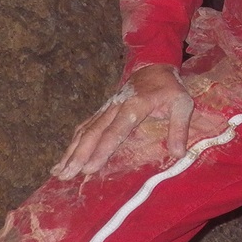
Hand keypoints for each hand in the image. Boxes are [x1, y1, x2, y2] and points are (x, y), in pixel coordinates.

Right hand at [51, 64, 193, 178]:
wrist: (153, 67)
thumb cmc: (169, 88)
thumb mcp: (182, 103)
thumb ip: (179, 127)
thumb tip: (179, 154)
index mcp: (135, 105)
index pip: (116, 129)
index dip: (102, 149)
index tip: (90, 167)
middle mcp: (115, 107)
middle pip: (94, 132)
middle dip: (79, 155)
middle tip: (67, 175)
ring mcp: (106, 108)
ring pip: (85, 130)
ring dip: (71, 151)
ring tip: (58, 171)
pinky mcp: (101, 111)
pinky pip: (84, 127)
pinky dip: (72, 143)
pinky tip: (63, 159)